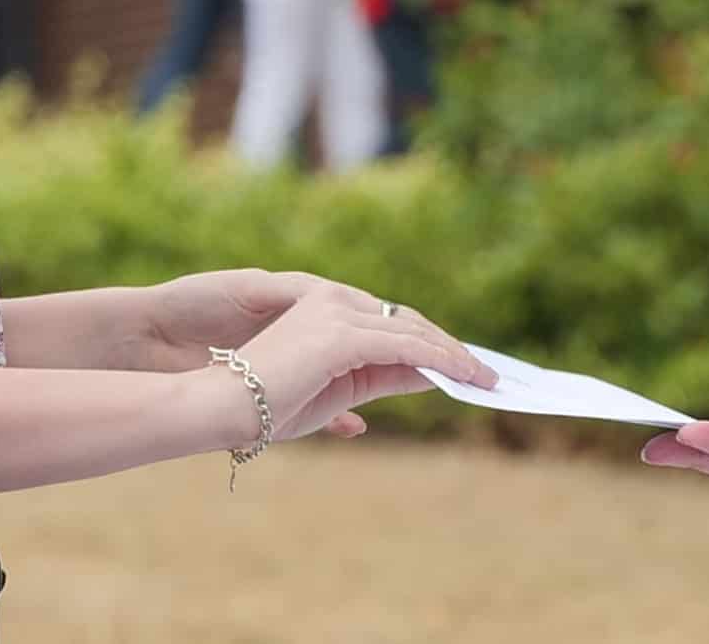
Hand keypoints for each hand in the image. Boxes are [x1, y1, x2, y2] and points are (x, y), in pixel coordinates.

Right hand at [208, 285, 491, 444]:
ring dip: (455, 355)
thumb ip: (379, 379)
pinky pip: (407, 346)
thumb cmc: (267, 407)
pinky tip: (466, 376)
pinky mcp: (342, 333)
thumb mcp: (338, 391)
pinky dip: (442, 360)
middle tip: (486, 374)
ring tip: (486, 379)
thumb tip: (424, 378)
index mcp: (327, 312)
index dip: (431, 345)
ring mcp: (338, 313)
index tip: (464, 368)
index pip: (392, 325)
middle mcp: (334, 301)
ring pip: (414, 331)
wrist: (222, 408)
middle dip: (450, 348)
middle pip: (409, 322)